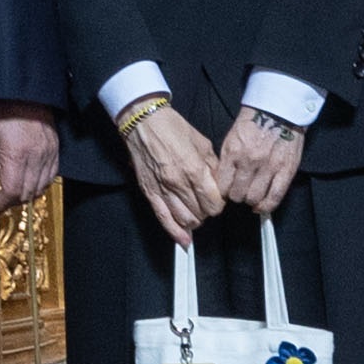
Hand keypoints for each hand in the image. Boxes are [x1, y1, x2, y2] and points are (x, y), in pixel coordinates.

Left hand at [0, 108, 60, 210]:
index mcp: (17, 154)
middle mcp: (37, 156)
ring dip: (26, 194)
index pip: (12, 191)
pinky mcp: (55, 147)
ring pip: (41, 186)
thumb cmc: (0, 107)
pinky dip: (40, 183)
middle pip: (27, 193)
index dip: (1, 204)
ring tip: (11, 192)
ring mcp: (49, 152)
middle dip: (11, 202)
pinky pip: (52, 174)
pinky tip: (29, 181)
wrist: (21, 88)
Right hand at [124, 101, 222, 243]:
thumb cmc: (172, 128)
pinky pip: (163, 219)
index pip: (214, 203)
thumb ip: (213, 167)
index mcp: (194, 170)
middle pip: (201, 214)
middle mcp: (178, 183)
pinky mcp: (150, 193)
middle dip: (207, 211)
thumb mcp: (202, 143)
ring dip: (194, 221)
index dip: (219, 204)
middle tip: (206, 202)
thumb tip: (219, 185)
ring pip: (185, 220)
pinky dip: (175, 233)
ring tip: (196, 212)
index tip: (218, 199)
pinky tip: (184, 240)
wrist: (144, 122)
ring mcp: (162, 190)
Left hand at [217, 109, 304, 212]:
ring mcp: (268, 167)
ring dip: (250, 201)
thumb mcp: (231, 138)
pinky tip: (261, 207)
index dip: (223, 192)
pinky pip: (275, 196)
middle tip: (239, 193)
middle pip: (237, 194)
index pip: (223, 185)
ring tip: (251, 197)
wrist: (277, 110)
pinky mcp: (285, 170)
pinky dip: (267, 206)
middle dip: (236, 197)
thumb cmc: (252, 123)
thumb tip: (222, 181)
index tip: (226, 192)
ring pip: (254, 198)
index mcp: (233, 152)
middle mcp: (249, 162)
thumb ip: (226, 160)